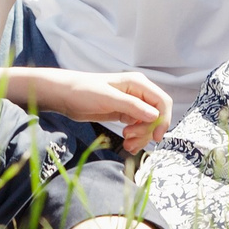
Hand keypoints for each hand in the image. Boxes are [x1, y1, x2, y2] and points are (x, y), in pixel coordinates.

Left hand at [31, 69, 173, 152]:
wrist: (64, 95)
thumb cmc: (83, 91)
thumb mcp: (108, 98)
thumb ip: (132, 106)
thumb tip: (155, 116)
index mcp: (138, 84)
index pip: (162, 102)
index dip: (163, 120)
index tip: (155, 137)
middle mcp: (138, 93)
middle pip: (157, 116)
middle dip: (147, 131)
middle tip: (130, 139)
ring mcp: (131, 104)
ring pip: (148, 124)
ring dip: (141, 137)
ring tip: (127, 144)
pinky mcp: (124, 114)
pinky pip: (138, 127)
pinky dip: (135, 138)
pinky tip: (126, 142)